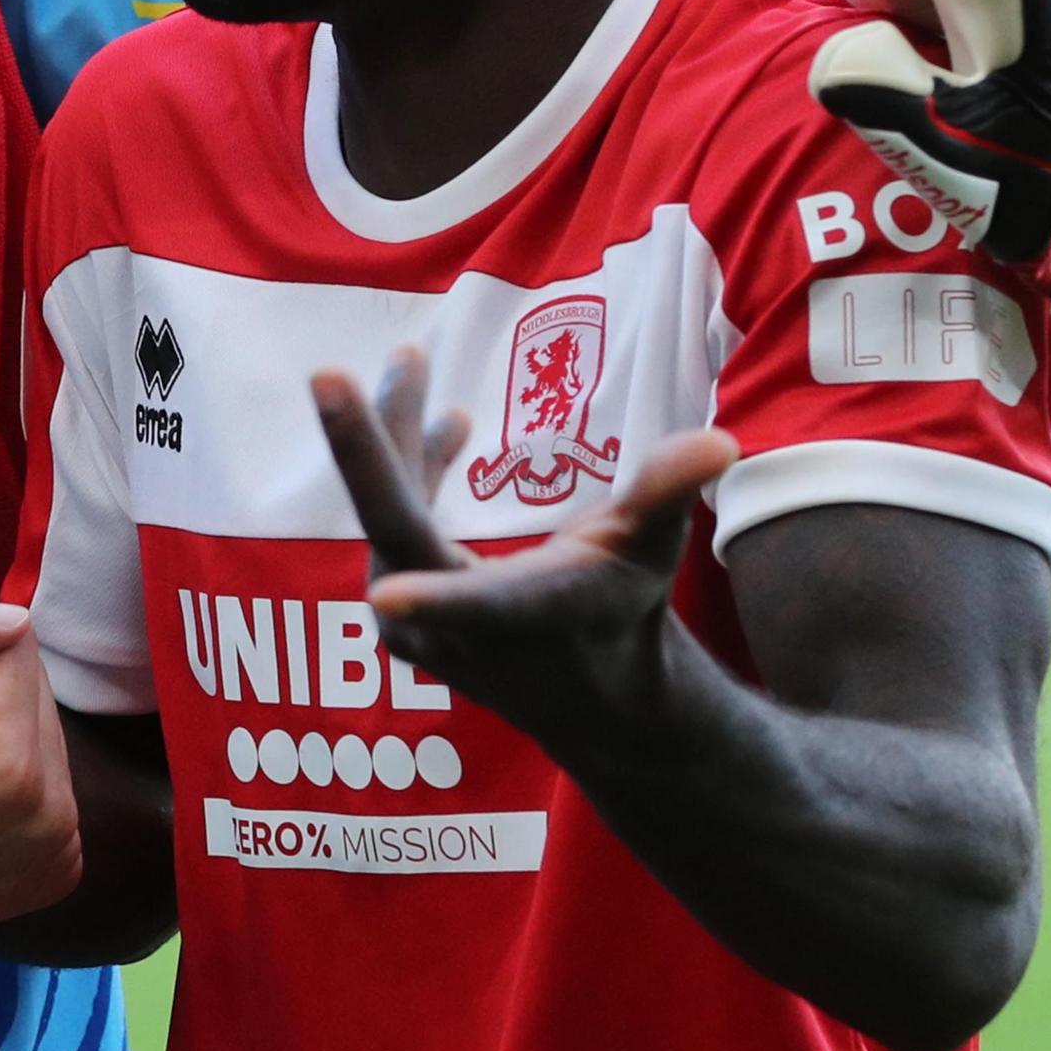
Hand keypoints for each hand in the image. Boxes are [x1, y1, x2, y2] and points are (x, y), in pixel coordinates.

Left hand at [312, 350, 738, 751]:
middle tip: (329, 376)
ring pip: (387, 514)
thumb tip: (720, 443)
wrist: (587, 688)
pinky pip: (392, 522)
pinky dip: (407, 468)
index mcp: (520, 618)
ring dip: (392, 439)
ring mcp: (414, 620)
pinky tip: (446, 422)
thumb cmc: (623, 612)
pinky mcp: (400, 604)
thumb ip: (665, 494)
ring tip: (411, 362)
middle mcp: (453, 628)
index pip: (478, 610)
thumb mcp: (650, 553)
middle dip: (366, 449)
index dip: (436, 604)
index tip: (389, 600)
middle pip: (396, 529)